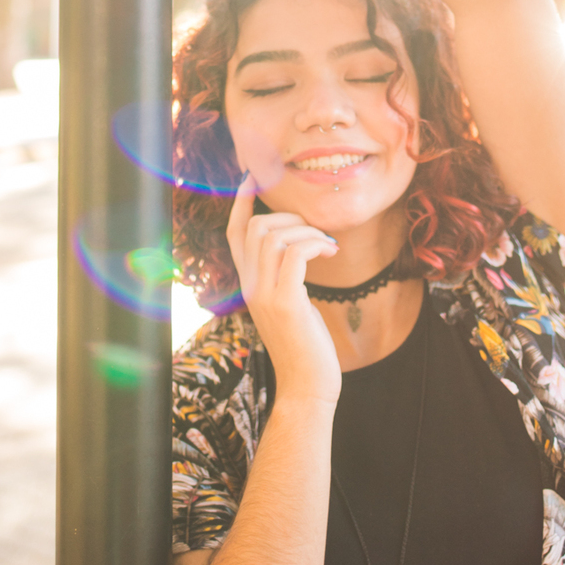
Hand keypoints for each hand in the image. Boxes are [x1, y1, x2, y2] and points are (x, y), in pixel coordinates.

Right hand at [226, 176, 341, 406]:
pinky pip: (295, 252)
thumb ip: (285, 277)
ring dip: (306, 230)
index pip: (234, 234)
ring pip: (273, 235)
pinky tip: (330, 252)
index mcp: (249, 285)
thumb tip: (299, 249)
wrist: (307, 387)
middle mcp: (250, 287)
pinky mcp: (286, 302)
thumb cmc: (305, 346)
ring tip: (327, 245)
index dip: (240, 202)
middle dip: (288, 216)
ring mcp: (265, 294)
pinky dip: (315, 243)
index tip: (252, 178)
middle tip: (316, 232)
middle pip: (255, 227)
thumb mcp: (290, 304)